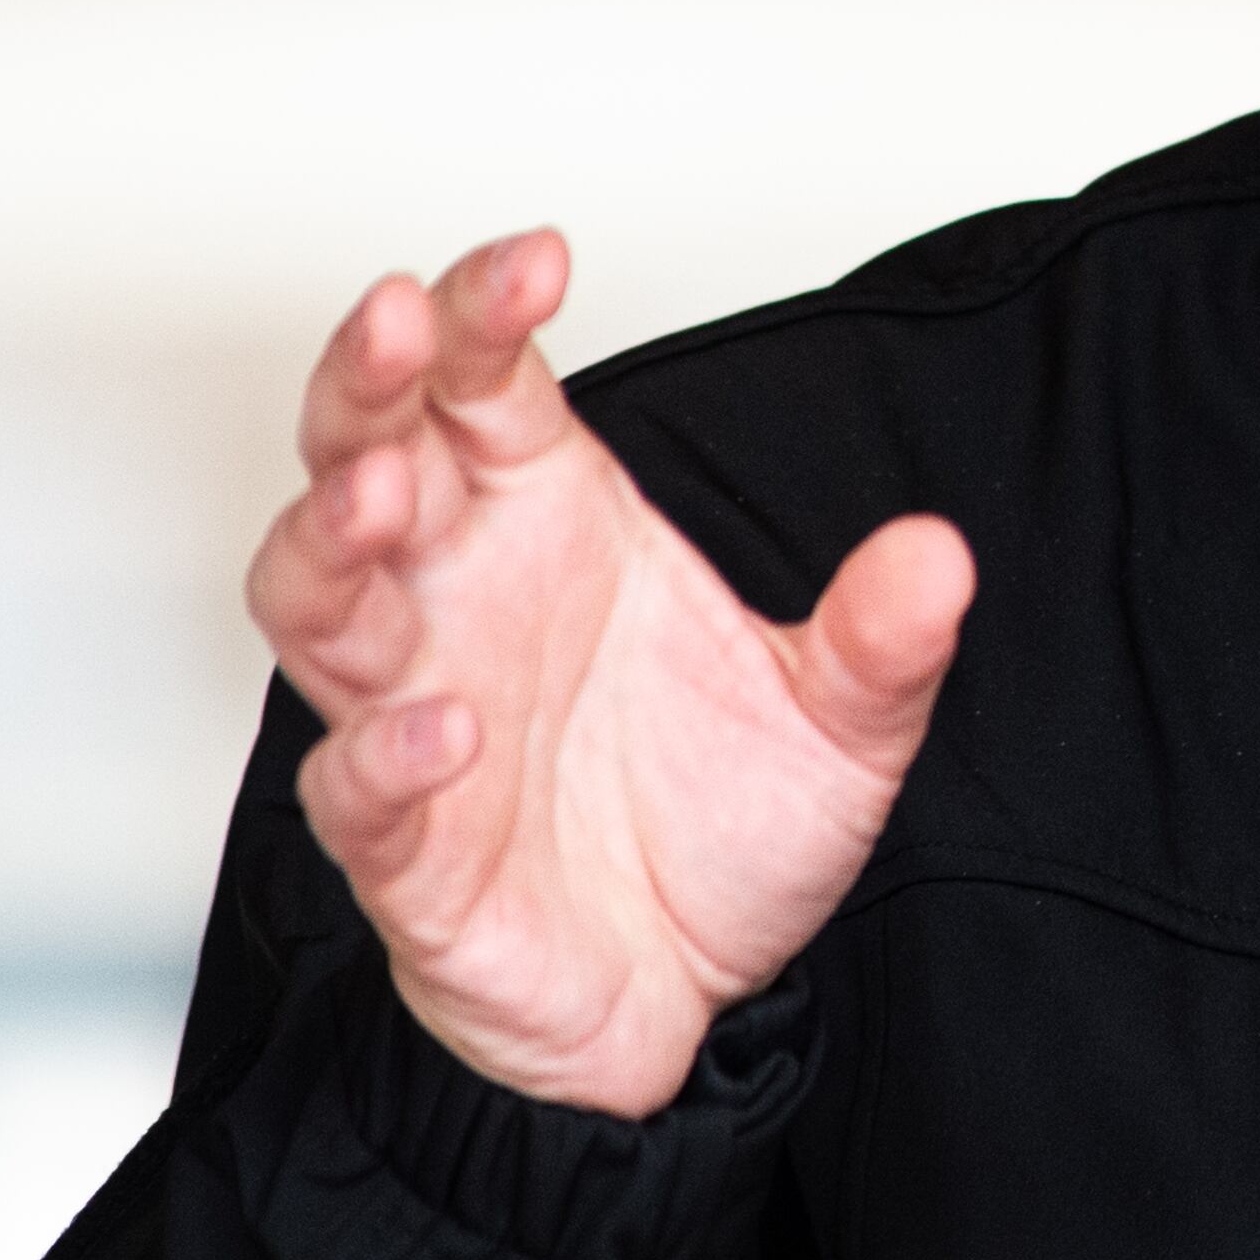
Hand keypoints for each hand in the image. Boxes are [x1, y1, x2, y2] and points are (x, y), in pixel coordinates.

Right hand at [245, 229, 973, 1116]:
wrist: (684, 998)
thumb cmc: (716, 825)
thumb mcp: (840, 724)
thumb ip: (882, 639)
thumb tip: (944, 556)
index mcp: (548, 520)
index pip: (484, 382)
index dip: (485, 310)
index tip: (538, 261)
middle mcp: (463, 597)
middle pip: (362, 452)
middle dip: (362, 382)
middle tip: (395, 323)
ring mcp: (413, 714)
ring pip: (315, 601)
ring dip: (330, 541)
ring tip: (381, 498)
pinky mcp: (407, 850)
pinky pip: (357, 791)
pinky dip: (382, 754)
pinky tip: (440, 725)